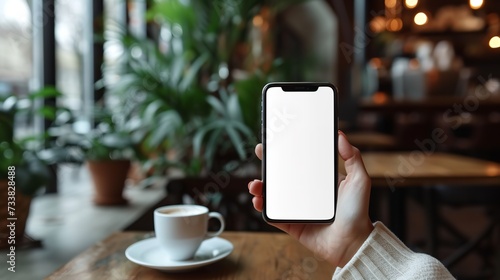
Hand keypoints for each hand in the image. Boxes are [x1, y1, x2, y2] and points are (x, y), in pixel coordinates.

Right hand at [248, 130, 373, 267]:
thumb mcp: (359, 180)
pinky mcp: (292, 225)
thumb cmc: (358, 212)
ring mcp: (297, 209)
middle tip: (261, 153)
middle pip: (281, 176)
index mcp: (319, 181)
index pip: (299, 162)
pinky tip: (258, 201)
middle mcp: (305, 194)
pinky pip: (273, 215)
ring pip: (273, 195)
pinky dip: (263, 208)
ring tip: (255, 184)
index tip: (277, 140)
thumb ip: (352, 157)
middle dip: (268, 165)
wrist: (352, 242)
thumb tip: (341, 135)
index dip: (286, 151)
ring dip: (260, 188)